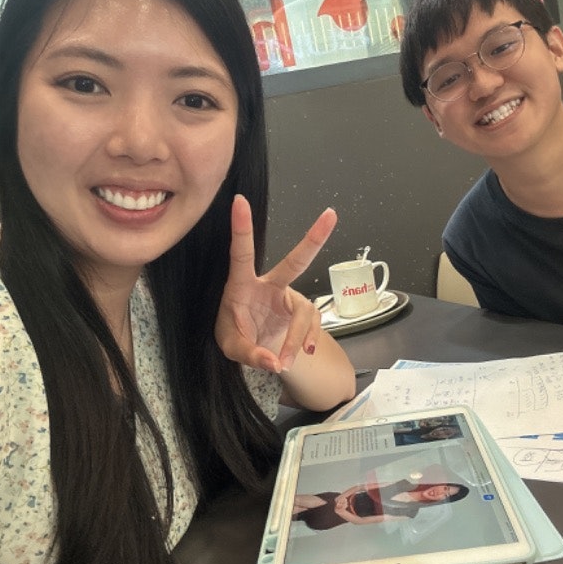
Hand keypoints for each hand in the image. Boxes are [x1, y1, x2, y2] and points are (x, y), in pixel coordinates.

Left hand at [215, 194, 335, 373]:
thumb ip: (250, 354)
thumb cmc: (236, 335)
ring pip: (303, 313)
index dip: (241, 228)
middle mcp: (269, 285)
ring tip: (285, 360)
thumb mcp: (231, 347)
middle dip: (313, 239)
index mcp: (243, 284)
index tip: (239, 201)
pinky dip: (304, 341)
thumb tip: (275, 362)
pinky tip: (299, 353)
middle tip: (331, 215)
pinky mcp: (302, 311)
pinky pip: (310, 325)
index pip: (241, 253)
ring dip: (295, 338)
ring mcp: (289, 297)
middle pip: (295, 262)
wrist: (254, 346)